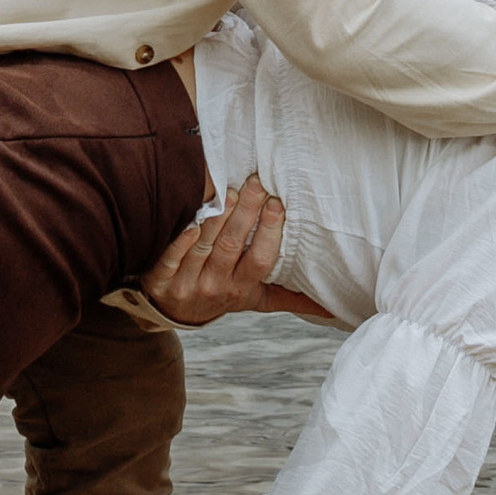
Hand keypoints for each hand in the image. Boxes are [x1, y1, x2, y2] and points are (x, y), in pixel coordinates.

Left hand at [140, 177, 286, 324]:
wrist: (172, 311)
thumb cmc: (221, 295)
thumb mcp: (256, 300)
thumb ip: (289, 298)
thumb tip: (333, 310)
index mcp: (241, 289)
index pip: (260, 261)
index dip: (268, 234)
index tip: (277, 204)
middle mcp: (215, 287)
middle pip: (233, 247)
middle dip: (246, 214)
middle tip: (256, 183)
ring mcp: (187, 282)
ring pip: (205, 246)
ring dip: (218, 217)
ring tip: (230, 189)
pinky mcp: (161, 277)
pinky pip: (172, 256)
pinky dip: (181, 238)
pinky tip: (192, 217)